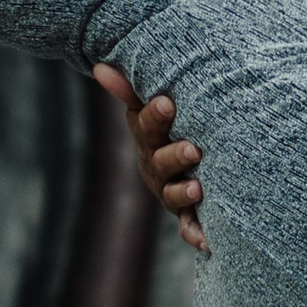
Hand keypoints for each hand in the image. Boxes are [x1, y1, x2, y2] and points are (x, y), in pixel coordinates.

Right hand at [94, 65, 207, 252]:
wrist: (193, 165)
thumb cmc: (171, 129)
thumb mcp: (153, 109)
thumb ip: (132, 90)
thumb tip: (100, 66)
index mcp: (148, 139)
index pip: (146, 126)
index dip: (154, 116)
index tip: (167, 103)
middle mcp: (156, 168)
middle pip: (160, 163)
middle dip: (174, 156)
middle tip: (193, 149)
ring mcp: (171, 192)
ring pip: (172, 195)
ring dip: (183, 193)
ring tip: (198, 188)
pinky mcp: (188, 215)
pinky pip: (189, 227)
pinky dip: (195, 234)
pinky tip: (205, 240)